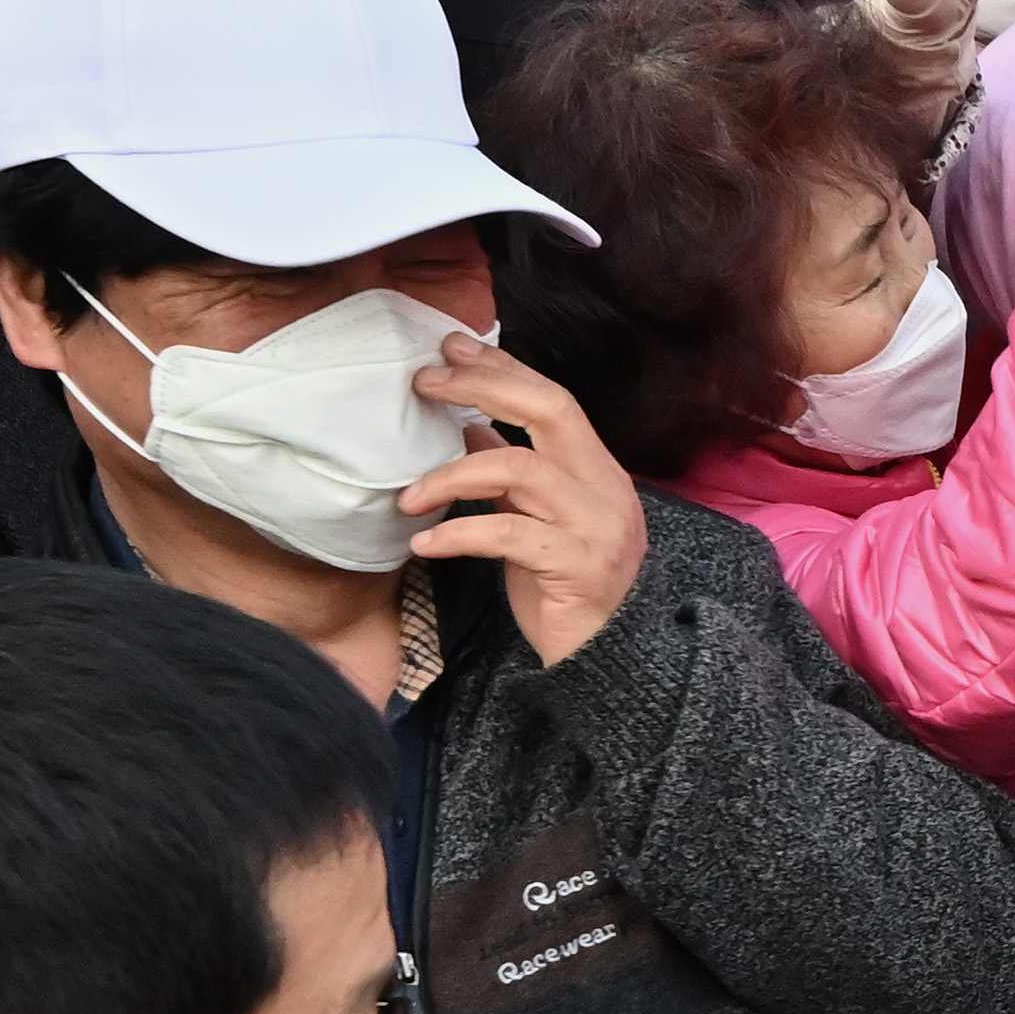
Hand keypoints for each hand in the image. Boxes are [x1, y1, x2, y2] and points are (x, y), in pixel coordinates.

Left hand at [401, 330, 653, 664]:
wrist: (605, 663)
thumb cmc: (565, 592)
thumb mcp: (534, 522)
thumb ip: (510, 475)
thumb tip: (466, 423)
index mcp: (599, 473)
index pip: (554, 400)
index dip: (502, 369)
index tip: (449, 350)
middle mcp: (607, 490)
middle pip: (551, 411)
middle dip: (482, 388)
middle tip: (423, 384)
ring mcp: (597, 527)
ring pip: (523, 470)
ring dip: (453, 473)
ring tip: (407, 497)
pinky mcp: (577, 567)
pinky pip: (507, 535)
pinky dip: (458, 534)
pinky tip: (424, 545)